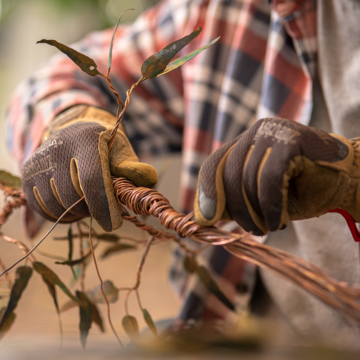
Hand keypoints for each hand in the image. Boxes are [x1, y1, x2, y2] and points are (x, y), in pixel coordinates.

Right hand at [22, 106, 156, 231]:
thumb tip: (149, 179)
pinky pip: (43, 209)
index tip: (113, 223)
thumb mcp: (121, 153)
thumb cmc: (103, 147)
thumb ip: (133, 169)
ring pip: (57, 206)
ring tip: (86, 201)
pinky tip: (71, 203)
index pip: (92, 179)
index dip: (104, 205)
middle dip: (92, 209)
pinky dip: (60, 214)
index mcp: (86, 139)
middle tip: (102, 207)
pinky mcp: (27, 176)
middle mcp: (57, 147)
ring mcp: (39, 162)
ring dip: (76, 213)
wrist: (73, 134)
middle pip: (74, 196)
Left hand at [194, 118, 359, 235]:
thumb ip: (232, 203)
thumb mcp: (258, 199)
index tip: (205, 220)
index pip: (214, 164)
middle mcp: (255, 132)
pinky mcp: (291, 140)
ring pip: (248, 178)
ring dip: (257, 212)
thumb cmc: (301, 191)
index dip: (206, 192)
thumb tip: (202, 218)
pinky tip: (279, 221)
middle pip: (228, 172)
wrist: (347, 181)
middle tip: (252, 231)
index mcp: (244, 143)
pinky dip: (271, 207)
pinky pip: (269, 179)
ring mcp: (273, 132)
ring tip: (271, 226)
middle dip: (236, 209)